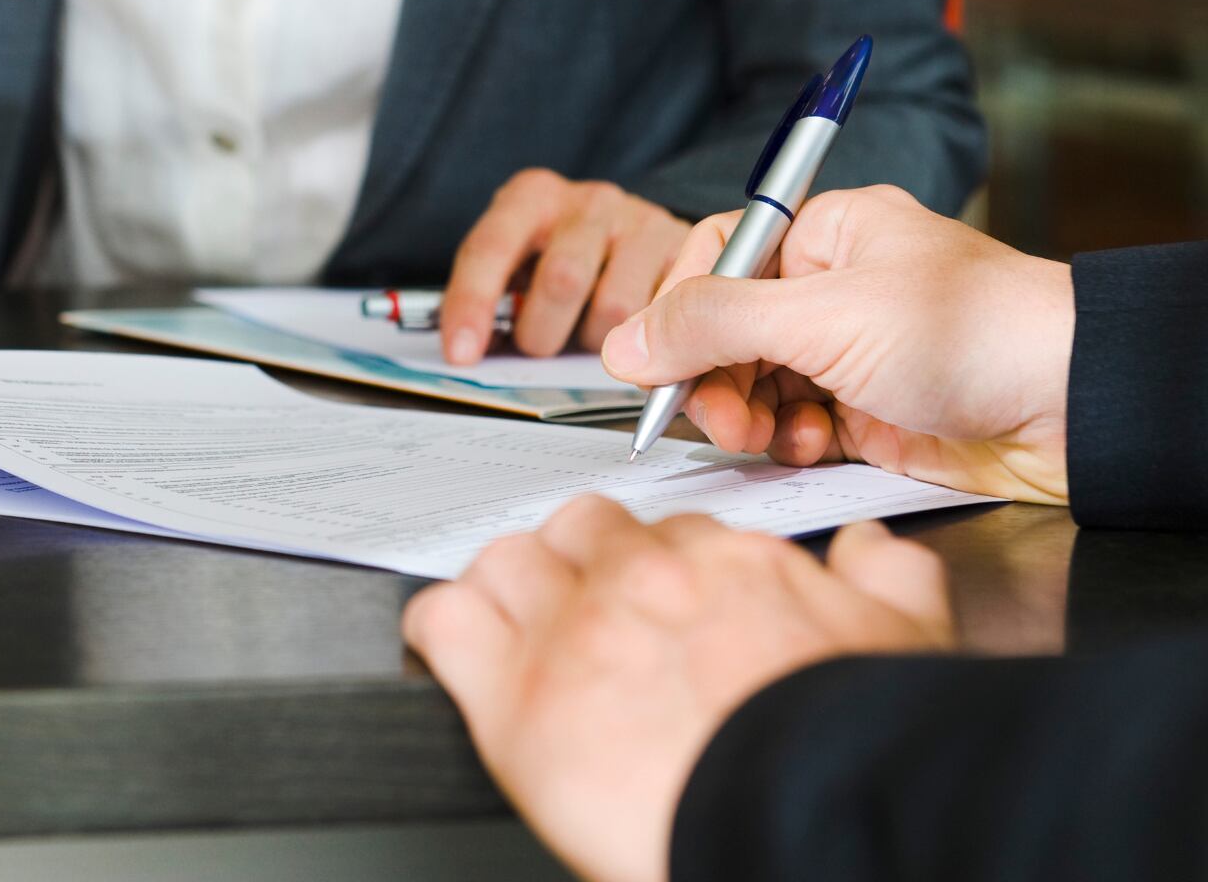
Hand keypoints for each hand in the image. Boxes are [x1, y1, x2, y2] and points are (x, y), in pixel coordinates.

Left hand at [404, 498, 952, 881]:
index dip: (654, 565)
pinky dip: (442, 628)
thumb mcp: (905, 642)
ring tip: (517, 630)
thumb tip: (866, 547)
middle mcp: (640, 579)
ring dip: (510, 589)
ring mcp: (571, 629)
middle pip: (576, 529)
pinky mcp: (513, 695)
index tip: (654, 598)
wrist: (810, 819)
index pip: (663, 528)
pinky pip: (446, 621)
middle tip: (584, 613)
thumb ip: (885, 577)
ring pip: (505, 561)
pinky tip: (456, 649)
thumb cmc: (855, 749)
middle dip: (577, 563)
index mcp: (724, 563)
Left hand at [442, 172, 687, 362]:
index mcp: (531, 197)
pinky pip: (661, 315)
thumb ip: (495, 297)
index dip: (472, 304)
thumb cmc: (560, 254)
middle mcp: (587, 201)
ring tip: (589, 333)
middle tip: (541, 347)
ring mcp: (639, 221)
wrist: (632, 230)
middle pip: (561, 280)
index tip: (461, 354)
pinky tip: (632, 332)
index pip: (490, 248)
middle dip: (542, 333)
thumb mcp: (518, 262)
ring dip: (596, 342)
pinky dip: (642, 341)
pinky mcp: (684, 248)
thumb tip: (471, 352)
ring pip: (615, 308)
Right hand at [601, 185, 1073, 502]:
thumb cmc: (975, 332)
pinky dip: (788, 441)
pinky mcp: (869, 413)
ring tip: (764, 435)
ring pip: (755, 382)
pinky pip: (794, 425)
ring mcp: (851, 353)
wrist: (1077, 409)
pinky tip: (808, 447)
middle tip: (716, 414)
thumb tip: (626, 342)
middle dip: (712, 374)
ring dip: (746, 413)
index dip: (682, 307)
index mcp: (828, 233)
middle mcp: (836, 288)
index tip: (655, 356)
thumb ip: (712, 324)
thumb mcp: (823, 317)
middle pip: (728, 328)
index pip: (719, 256)